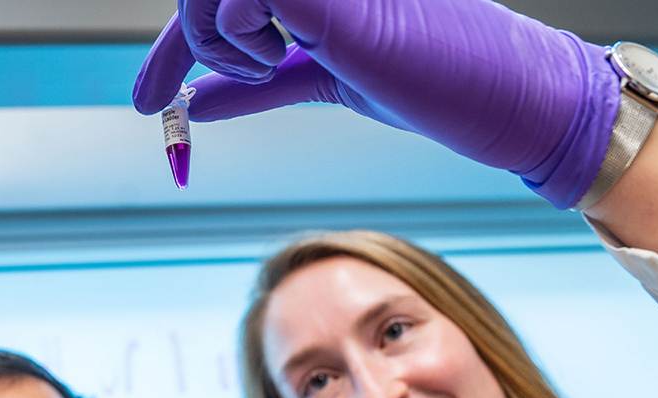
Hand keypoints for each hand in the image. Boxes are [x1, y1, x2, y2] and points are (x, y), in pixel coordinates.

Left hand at [132, 0, 621, 207]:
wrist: (511, 100)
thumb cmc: (435, 81)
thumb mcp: (325, 77)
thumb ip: (263, 82)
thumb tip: (198, 102)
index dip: (173, 44)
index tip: (145, 100)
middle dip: (181, 41)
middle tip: (165, 98)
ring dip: (212, 37)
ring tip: (263, 66)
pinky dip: (234, 36)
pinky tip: (276, 55)